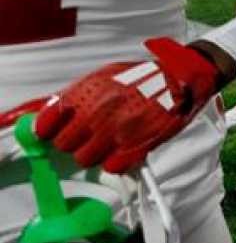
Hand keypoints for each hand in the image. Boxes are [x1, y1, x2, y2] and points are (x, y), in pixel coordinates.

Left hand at [35, 37, 222, 172]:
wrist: (183, 78)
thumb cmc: (143, 77)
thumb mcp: (105, 75)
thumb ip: (75, 94)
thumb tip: (45, 112)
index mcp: (88, 92)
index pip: (46, 123)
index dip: (46, 131)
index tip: (50, 132)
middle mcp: (99, 112)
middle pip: (63, 145)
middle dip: (72, 142)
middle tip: (85, 135)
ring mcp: (118, 131)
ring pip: (84, 159)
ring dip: (93, 153)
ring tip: (106, 142)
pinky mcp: (137, 146)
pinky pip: (110, 167)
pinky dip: (114, 161)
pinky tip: (122, 149)